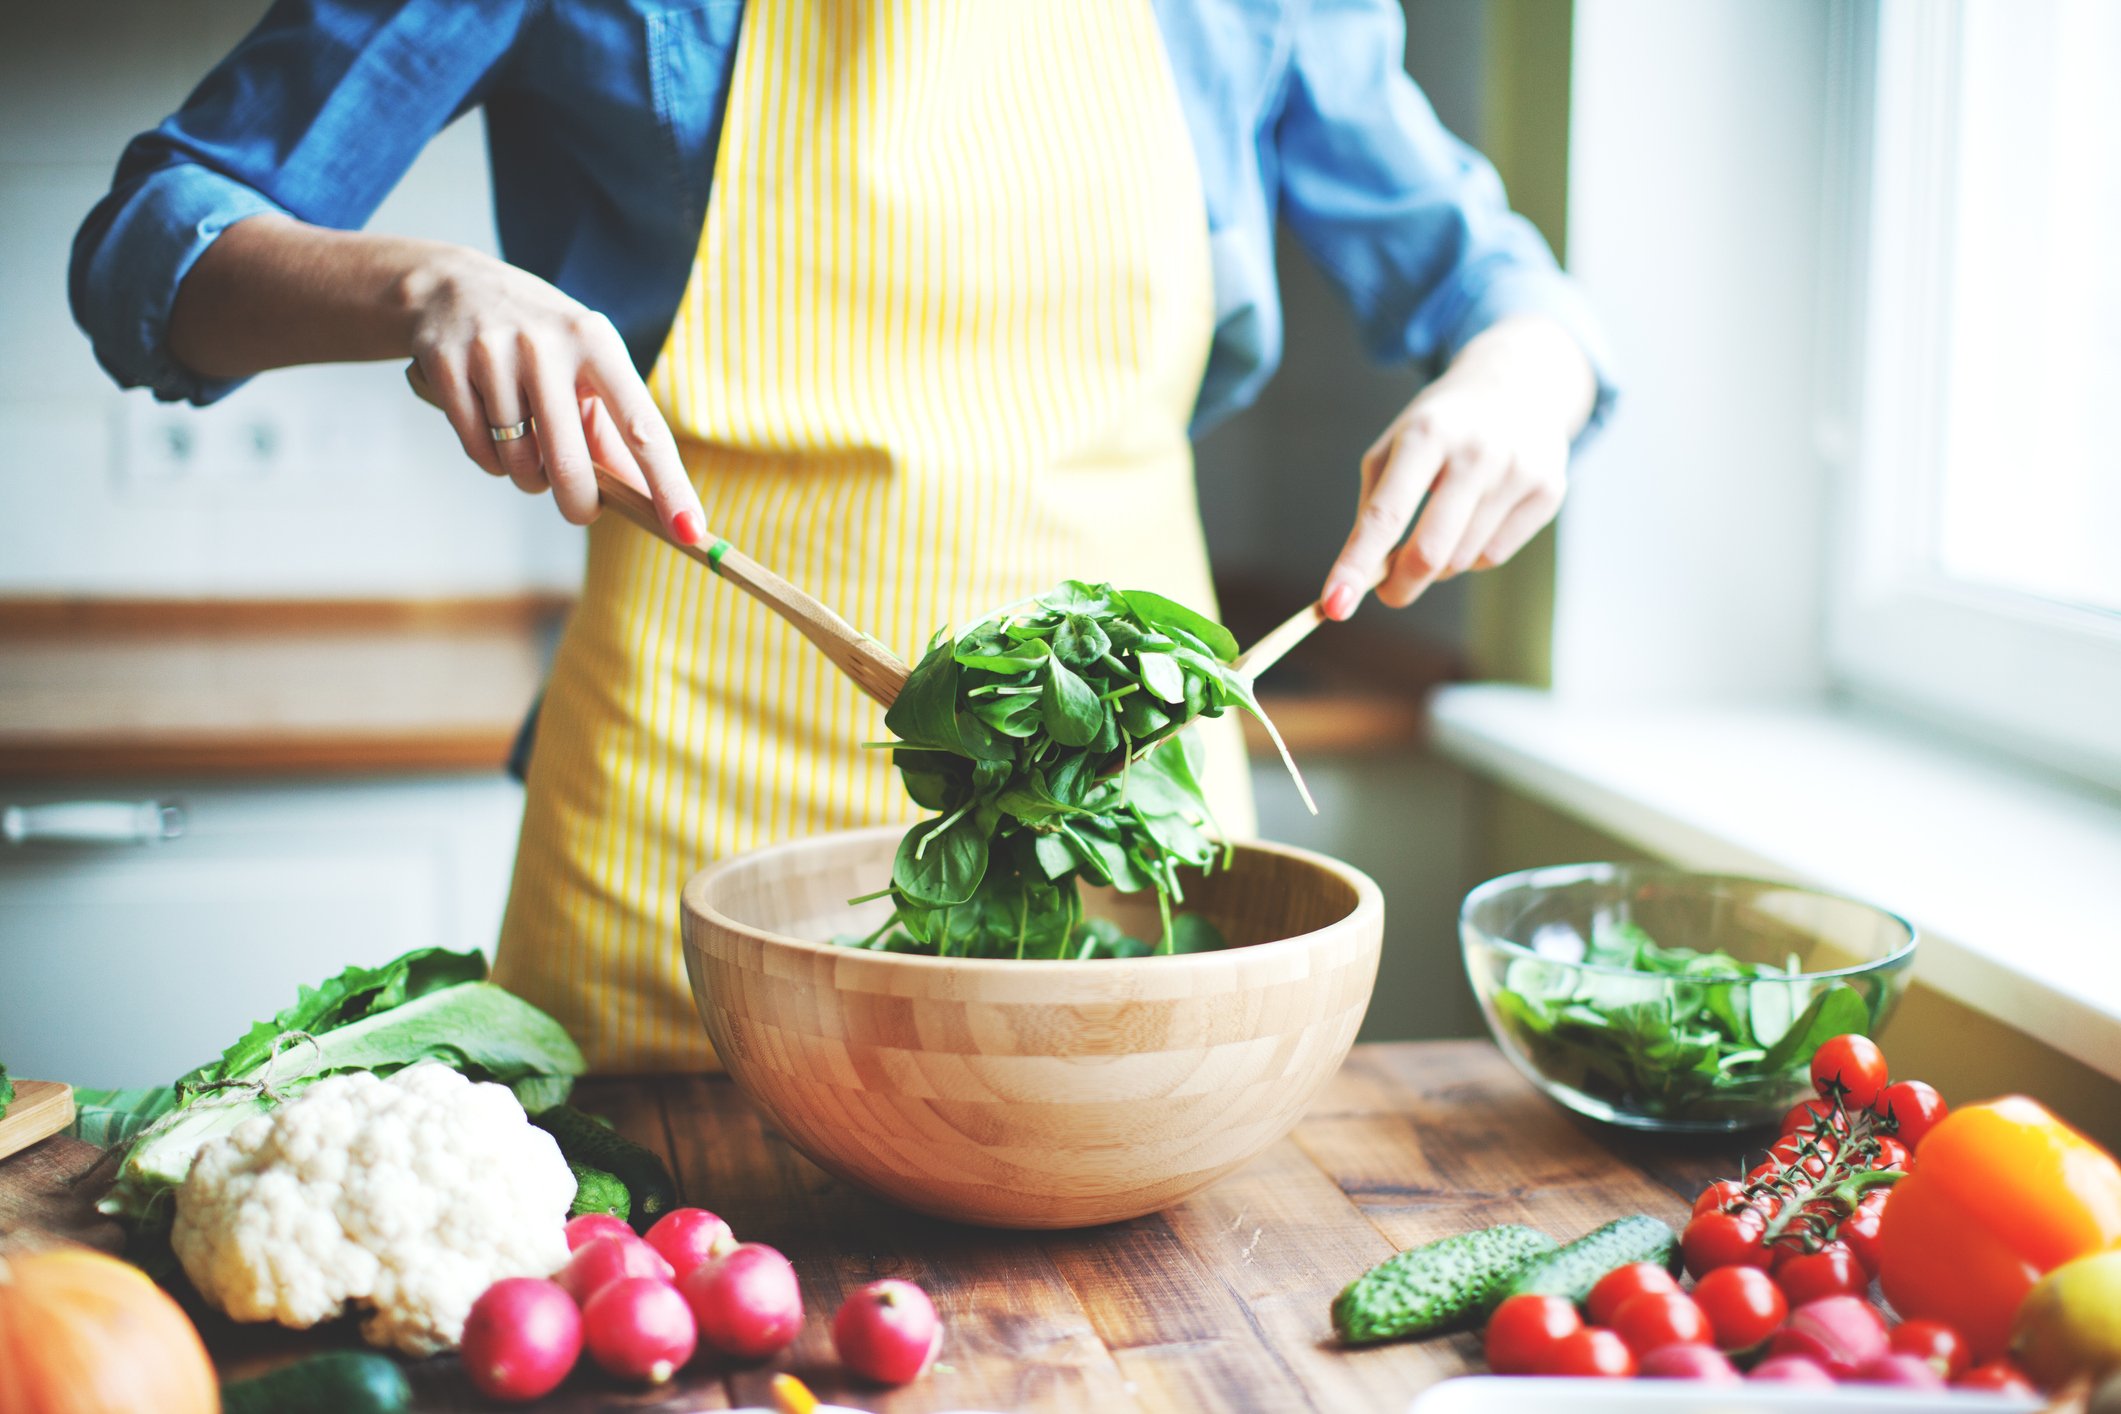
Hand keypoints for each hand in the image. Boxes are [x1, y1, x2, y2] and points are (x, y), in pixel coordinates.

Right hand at [402, 248, 704, 540]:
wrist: (451, 286)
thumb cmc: (540, 340)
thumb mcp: (586, 365)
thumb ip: (615, 431)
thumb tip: (647, 500)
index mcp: (596, 343)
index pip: (643, 427)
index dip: (668, 484)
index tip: (690, 530)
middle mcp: (547, 344)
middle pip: (570, 463)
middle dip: (579, 504)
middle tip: (582, 511)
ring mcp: (493, 353)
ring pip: (519, 462)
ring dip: (528, 475)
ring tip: (528, 445)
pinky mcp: (446, 367)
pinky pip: (480, 451)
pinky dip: (491, 460)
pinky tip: (493, 431)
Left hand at [1321, 316, 1594, 619]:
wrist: (1518, 384)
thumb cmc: (1440, 427)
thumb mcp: (1394, 447)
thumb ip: (1375, 509)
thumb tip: (1365, 578)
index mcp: (1426, 435)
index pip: (1385, 515)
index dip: (1356, 565)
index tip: (1333, 606)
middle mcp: (1477, 451)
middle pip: (1429, 553)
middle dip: (1400, 586)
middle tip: (1388, 592)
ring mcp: (1518, 471)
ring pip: (1461, 560)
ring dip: (1438, 564)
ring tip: (1440, 526)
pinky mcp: (1549, 490)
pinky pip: (1494, 555)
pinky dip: (1473, 554)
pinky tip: (1475, 518)